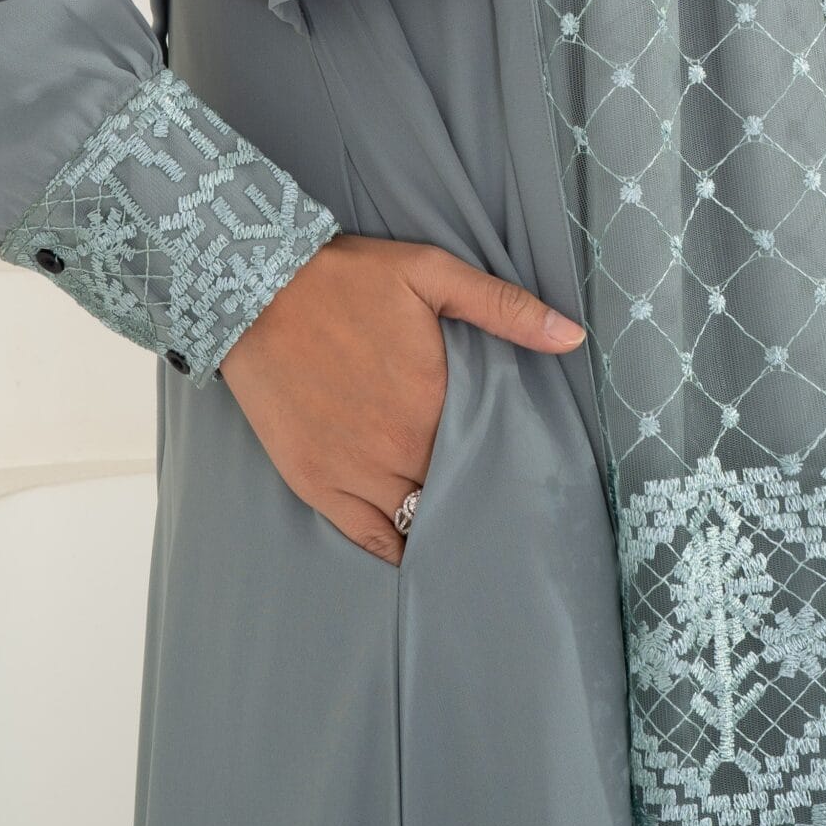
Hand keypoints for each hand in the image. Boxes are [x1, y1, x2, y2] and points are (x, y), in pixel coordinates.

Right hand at [216, 234, 585, 566]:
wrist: (253, 287)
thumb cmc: (346, 277)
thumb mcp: (431, 274)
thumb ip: (504, 308)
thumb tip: (572, 337)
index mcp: (434, 401)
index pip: (490, 454)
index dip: (507, 460)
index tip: (522, 463)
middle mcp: (396, 448)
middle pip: (455, 492)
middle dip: (477, 492)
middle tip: (497, 495)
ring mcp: (352, 471)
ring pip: (415, 522)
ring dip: (440, 522)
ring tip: (465, 525)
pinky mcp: (314, 481)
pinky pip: (366, 537)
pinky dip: (394, 549)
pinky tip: (415, 551)